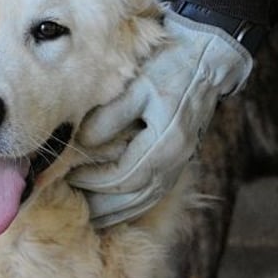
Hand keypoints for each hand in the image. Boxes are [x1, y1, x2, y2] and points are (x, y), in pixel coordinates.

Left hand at [67, 9, 252, 227]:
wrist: (207, 61)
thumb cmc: (169, 69)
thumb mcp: (137, 87)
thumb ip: (109, 117)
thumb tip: (83, 142)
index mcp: (164, 142)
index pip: (122, 177)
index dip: (93, 181)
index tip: (70, 175)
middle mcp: (175, 160)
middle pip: (133, 198)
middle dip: (102, 204)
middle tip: (74, 203)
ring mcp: (179, 164)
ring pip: (145, 201)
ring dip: (116, 211)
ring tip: (91, 215)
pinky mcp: (179, 162)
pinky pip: (155, 194)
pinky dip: (133, 204)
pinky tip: (115, 207)